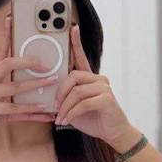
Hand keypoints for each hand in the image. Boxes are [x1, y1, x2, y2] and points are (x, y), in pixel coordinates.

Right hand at [0, 15, 57, 147]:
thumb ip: (9, 95)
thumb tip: (31, 93)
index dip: (6, 35)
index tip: (11, 19)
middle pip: (8, 64)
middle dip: (28, 61)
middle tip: (46, 63)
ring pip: (15, 87)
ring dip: (36, 85)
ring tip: (52, 83)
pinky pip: (16, 110)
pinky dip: (32, 110)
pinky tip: (45, 111)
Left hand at [54, 24, 134, 146]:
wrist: (113, 134)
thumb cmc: (93, 119)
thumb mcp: (74, 108)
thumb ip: (65, 99)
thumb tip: (48, 98)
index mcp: (90, 79)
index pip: (82, 57)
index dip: (76, 43)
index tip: (72, 28)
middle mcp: (99, 79)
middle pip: (73, 76)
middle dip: (61, 92)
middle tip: (55, 107)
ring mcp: (104, 88)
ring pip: (77, 91)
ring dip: (65, 107)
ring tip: (60, 118)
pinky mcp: (107, 99)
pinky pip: (84, 103)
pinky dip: (72, 113)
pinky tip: (67, 121)